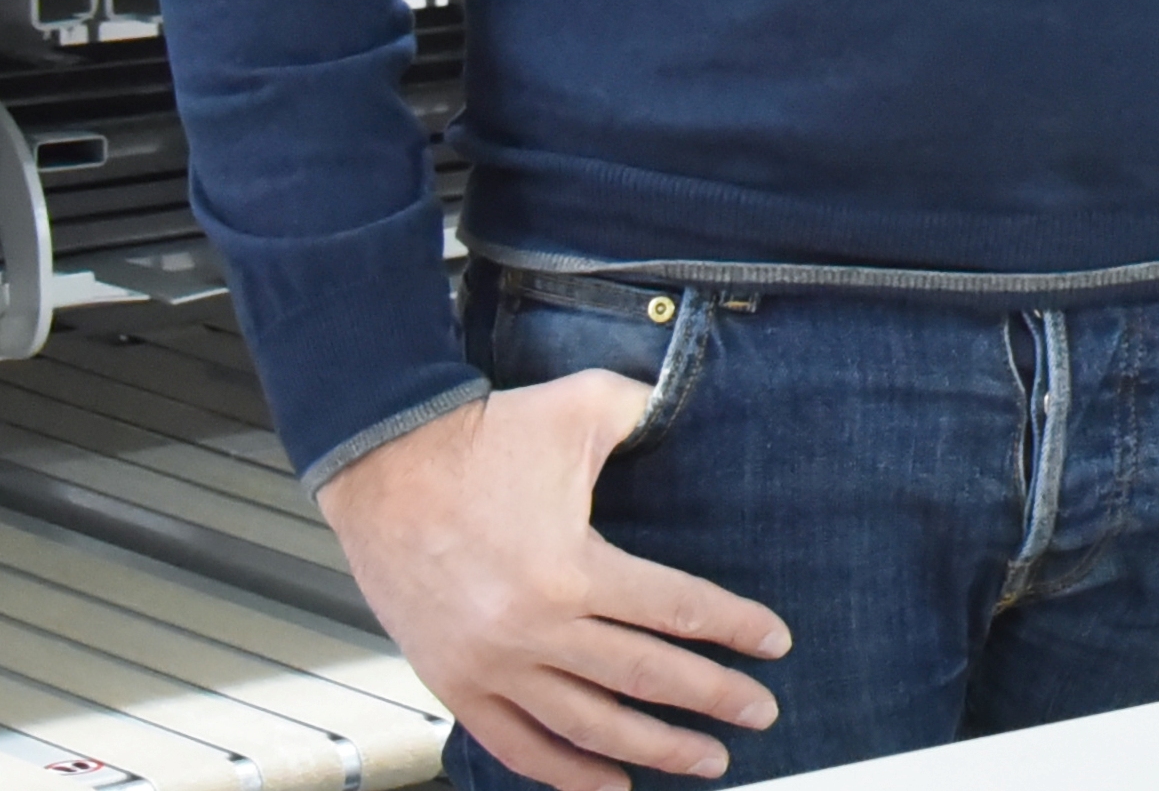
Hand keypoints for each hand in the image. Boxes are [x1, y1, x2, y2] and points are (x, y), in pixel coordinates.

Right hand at [312, 376, 786, 790]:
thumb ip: (650, 411)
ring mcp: (491, 664)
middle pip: (646, 677)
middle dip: (713, 699)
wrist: (382, 464)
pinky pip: (516, 744)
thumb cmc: (483, 434)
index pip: (678, 609)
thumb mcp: (583, 406)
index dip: (735, 628)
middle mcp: (534, 629)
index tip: (775, 643)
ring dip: (654, 749)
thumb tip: (698, 408)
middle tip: (760, 713)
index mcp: (572, 568)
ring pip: (589, 726)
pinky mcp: (454, 681)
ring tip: (706, 760)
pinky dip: (565, 773)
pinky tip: (608, 784)